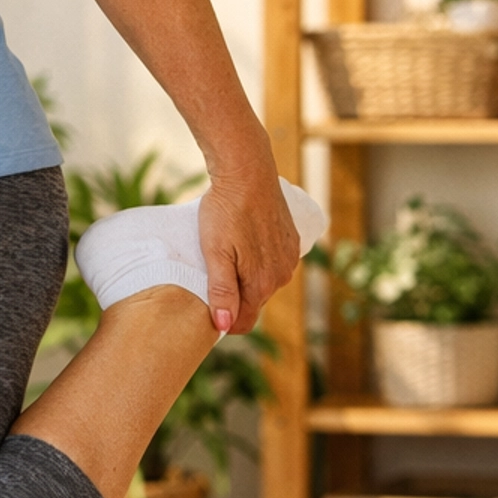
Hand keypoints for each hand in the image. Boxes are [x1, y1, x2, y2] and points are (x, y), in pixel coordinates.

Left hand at [197, 166, 298, 335]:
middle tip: (210, 274)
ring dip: (245, 276)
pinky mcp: (291, 240)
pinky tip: (242, 243)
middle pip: (254, 301)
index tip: (206, 306)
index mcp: (263, 283)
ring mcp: (289, 257)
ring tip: (224, 255)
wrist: (247, 171)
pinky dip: (257, 260)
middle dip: (234, 296)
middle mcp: (282, 275)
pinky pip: (272, 263)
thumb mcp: (215, 253)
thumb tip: (224, 326)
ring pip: (263, 281)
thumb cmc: (225, 211)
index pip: (244, 321)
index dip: (224, 320)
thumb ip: (221, 291)